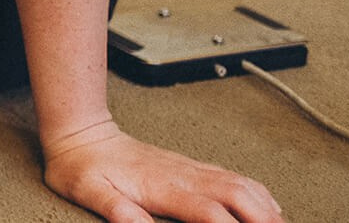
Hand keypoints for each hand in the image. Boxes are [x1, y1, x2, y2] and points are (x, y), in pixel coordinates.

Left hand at [43, 121, 282, 222]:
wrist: (80, 135)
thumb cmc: (82, 167)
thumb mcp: (89, 192)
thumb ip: (115, 210)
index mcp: (162, 185)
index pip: (210, 211)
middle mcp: (183, 174)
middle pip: (238, 195)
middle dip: (265, 219)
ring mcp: (189, 168)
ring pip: (241, 184)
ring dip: (267, 207)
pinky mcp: (190, 167)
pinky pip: (232, 177)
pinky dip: (257, 194)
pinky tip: (268, 208)